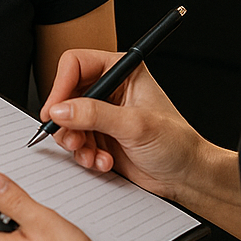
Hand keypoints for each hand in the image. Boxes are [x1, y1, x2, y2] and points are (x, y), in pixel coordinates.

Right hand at [41, 49, 204, 200]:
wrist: (186, 175)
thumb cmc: (176, 142)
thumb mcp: (135, 125)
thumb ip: (95, 115)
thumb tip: (61, 110)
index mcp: (122, 70)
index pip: (76, 64)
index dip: (61, 86)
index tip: (55, 111)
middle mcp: (110, 89)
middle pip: (66, 94)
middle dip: (66, 121)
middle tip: (72, 140)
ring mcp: (104, 114)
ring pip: (68, 121)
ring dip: (76, 142)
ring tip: (91, 155)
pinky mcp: (100, 136)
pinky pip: (76, 141)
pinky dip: (84, 154)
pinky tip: (102, 162)